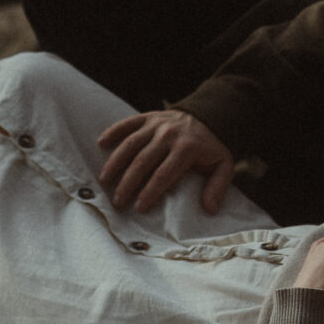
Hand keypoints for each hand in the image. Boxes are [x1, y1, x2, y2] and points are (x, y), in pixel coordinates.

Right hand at [96, 109, 234, 212]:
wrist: (208, 115)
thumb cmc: (211, 147)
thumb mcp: (223, 166)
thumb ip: (218, 187)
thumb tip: (210, 209)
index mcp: (187, 148)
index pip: (164, 174)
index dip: (150, 192)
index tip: (138, 208)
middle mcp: (169, 134)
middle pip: (143, 161)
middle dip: (128, 184)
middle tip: (117, 202)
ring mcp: (156, 124)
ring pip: (131, 144)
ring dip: (115, 163)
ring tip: (104, 181)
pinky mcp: (147, 117)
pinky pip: (127, 123)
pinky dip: (113, 132)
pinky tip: (101, 144)